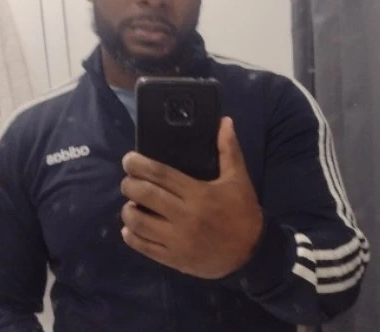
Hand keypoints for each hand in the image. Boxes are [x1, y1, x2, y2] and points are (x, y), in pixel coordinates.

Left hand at [120, 117, 263, 278]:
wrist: (251, 252)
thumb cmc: (242, 211)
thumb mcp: (238, 178)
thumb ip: (228, 149)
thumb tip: (225, 121)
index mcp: (198, 193)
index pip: (160, 175)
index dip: (140, 165)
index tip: (129, 159)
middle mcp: (184, 215)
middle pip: (145, 196)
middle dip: (129, 185)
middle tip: (128, 180)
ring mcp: (177, 239)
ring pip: (139, 223)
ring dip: (128, 211)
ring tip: (131, 203)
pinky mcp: (173, 258)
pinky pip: (144, 247)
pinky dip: (131, 236)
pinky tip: (130, 228)